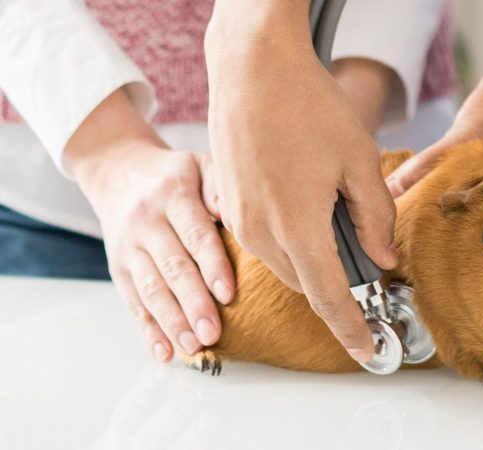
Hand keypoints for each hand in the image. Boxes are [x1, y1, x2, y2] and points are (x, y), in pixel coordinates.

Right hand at [66, 90, 234, 361]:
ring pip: (151, 289)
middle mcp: (147, 223)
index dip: (212, 265)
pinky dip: (148, 330)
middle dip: (193, 303)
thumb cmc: (174, 174)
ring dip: (172, 322)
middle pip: (172, 267)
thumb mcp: (199, 164)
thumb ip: (219, 186)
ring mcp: (129, 248)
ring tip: (194, 347)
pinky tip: (164, 352)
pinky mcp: (118, 268)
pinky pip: (133, 302)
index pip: (195, 235)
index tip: (229, 294)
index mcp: (172, 196)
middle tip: (213, 333)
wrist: (117, 169)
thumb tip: (233, 214)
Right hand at [206, 3, 396, 361]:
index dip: (350, 329)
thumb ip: (374, 218)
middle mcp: (260, 232)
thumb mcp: (359, 160)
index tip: (366, 350)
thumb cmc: (308, 105)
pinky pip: (264, 239)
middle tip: (368, 261)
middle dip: (337, 284)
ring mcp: (238, 219)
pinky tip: (309, 203)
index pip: (330, 298)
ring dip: (313, 258)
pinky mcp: (228, 202)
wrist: (252, 65)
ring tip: (339, 221)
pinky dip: (291, 238)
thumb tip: (383, 258)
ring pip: (284, 262)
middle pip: (306, 282)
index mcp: (297, 228)